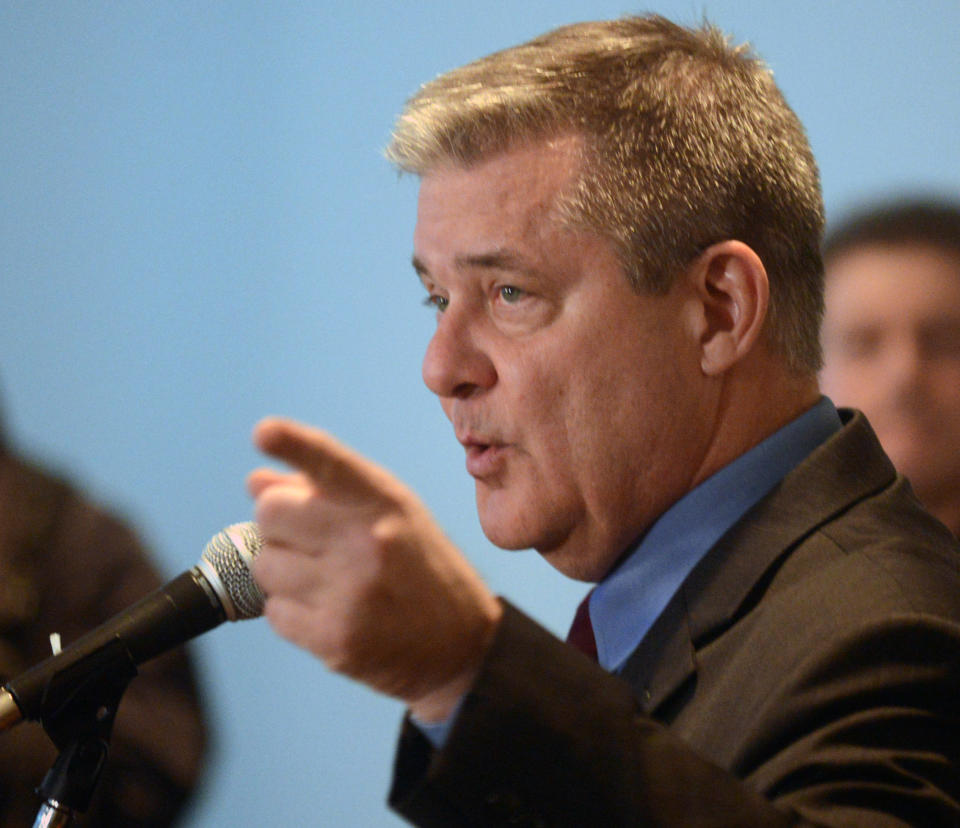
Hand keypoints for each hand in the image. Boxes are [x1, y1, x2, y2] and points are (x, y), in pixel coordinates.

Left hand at [248, 417, 502, 720]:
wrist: (461, 643)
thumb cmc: (418, 565)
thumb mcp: (392, 513)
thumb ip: (326, 490)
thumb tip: (255, 482)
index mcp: (385, 501)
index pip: (330, 462)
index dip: (293, 443)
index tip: (263, 432)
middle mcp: (368, 542)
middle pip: (270, 513)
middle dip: (279, 526)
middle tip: (310, 543)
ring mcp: (350, 592)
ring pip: (264, 565)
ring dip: (282, 572)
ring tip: (324, 580)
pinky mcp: (334, 639)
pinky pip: (274, 612)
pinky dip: (290, 612)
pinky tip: (328, 611)